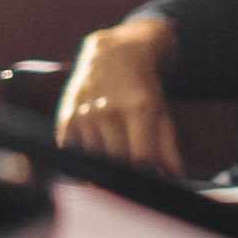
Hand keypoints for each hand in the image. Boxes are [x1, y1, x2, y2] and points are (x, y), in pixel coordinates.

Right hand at [54, 16, 182, 173]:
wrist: (112, 55)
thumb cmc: (143, 87)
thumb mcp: (162, 112)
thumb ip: (168, 148)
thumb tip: (173, 178)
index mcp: (138, 109)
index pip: (142, 159)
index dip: (148, 177)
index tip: (151, 182)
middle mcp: (108, 112)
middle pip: (117, 164)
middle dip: (128, 175)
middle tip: (134, 175)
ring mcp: (83, 116)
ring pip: (95, 162)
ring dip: (107, 167)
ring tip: (116, 154)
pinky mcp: (65, 121)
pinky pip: (75, 155)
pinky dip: (86, 159)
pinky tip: (98, 146)